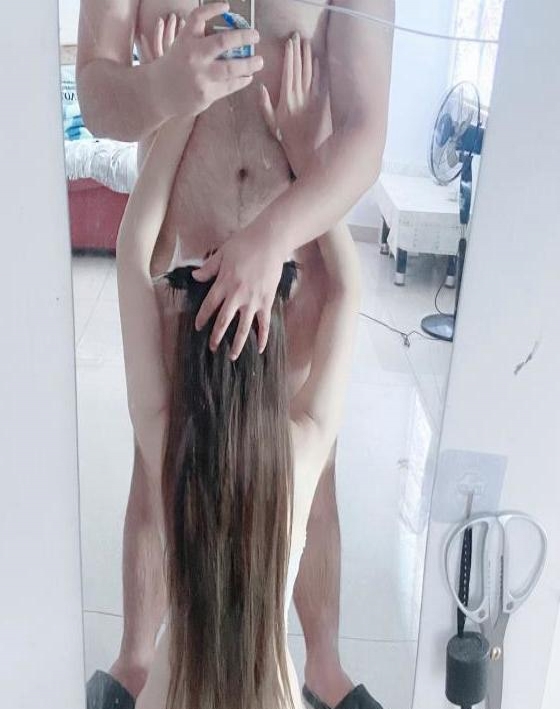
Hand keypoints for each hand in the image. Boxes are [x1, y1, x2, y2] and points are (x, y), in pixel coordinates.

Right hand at [147, 3, 262, 119]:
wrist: (158, 92)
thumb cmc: (175, 65)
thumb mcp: (182, 45)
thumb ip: (201, 39)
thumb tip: (231, 34)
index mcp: (186, 39)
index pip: (198, 17)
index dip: (213, 8)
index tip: (227, 6)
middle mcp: (193, 55)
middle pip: (223, 42)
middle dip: (243, 36)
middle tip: (255, 35)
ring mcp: (200, 76)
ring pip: (232, 68)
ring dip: (250, 64)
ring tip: (260, 61)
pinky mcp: (206, 94)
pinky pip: (230, 85)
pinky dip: (242, 80)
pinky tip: (247, 76)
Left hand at [191, 229, 284, 358]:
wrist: (270, 241)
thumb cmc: (245, 244)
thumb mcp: (222, 253)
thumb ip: (208, 269)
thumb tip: (195, 278)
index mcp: (223, 283)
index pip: (209, 306)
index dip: (202, 318)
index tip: (198, 327)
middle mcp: (237, 295)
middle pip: (223, 321)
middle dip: (216, 337)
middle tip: (212, 348)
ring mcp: (253, 300)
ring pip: (243, 328)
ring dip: (237, 344)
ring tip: (233, 356)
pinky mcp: (267, 301)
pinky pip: (264, 324)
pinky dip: (262, 337)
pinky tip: (260, 349)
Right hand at [259, 32, 330, 175]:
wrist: (307, 151)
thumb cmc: (287, 139)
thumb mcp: (271, 123)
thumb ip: (265, 104)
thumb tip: (260, 87)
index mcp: (287, 99)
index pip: (288, 71)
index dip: (289, 55)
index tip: (289, 42)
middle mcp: (300, 95)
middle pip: (299, 68)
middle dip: (298, 50)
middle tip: (297, 35)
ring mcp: (312, 98)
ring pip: (310, 72)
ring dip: (308, 56)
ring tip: (307, 42)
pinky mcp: (321, 103)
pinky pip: (320, 82)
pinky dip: (318, 70)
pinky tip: (316, 60)